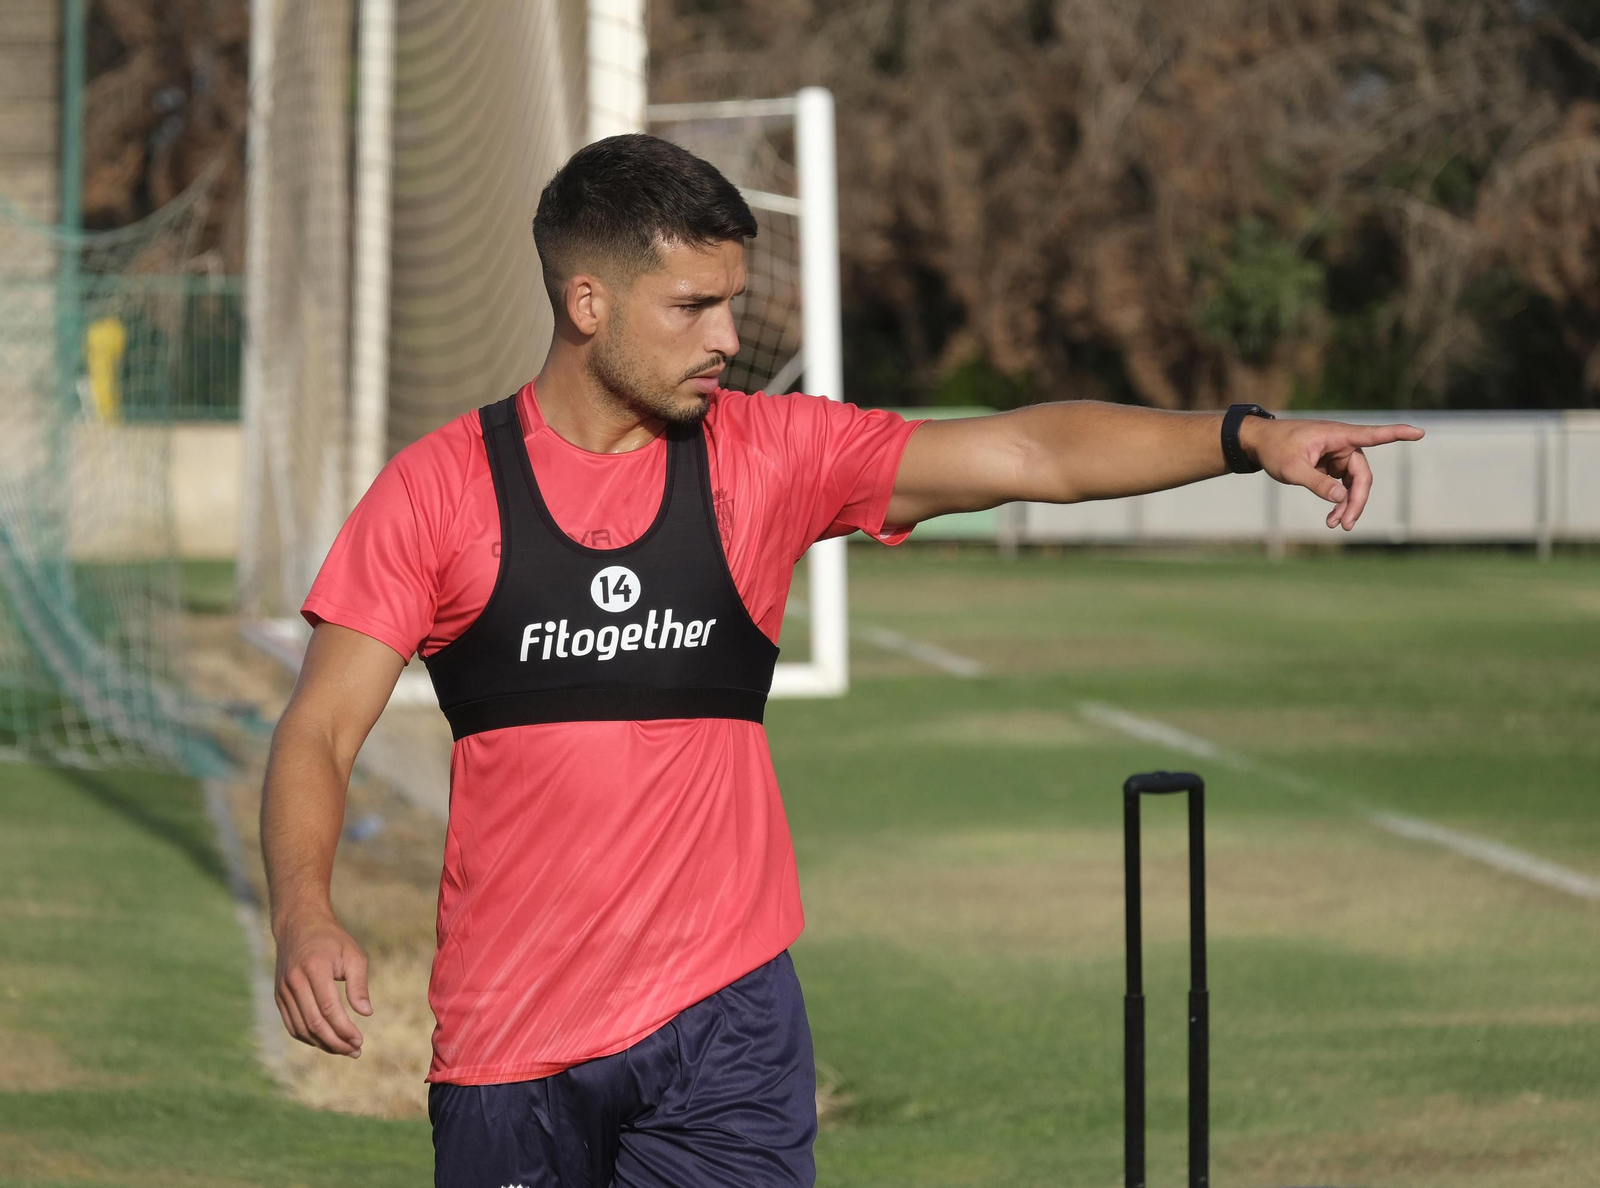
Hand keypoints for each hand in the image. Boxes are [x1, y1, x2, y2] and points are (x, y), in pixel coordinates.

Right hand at [272, 912, 371, 1057]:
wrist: (299, 926)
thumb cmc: (332, 940)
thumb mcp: (353, 955)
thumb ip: (359, 985)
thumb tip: (366, 1013)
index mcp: (314, 969)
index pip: (329, 1008)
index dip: (344, 1029)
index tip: (360, 1041)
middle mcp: (294, 982)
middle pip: (314, 1023)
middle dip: (336, 1042)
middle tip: (355, 1051)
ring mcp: (283, 991)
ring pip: (301, 1028)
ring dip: (323, 1044)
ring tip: (344, 1049)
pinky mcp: (278, 997)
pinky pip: (292, 1025)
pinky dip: (308, 1038)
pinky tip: (326, 1041)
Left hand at [1244, 417, 1424, 530]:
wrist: (1258, 442)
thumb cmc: (1275, 449)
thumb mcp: (1292, 469)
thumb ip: (1317, 483)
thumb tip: (1342, 498)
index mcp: (1338, 436)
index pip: (1373, 434)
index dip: (1397, 434)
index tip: (1419, 432)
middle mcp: (1343, 443)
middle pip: (1362, 475)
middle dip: (1356, 501)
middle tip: (1345, 525)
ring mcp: (1338, 455)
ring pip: (1354, 484)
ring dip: (1348, 505)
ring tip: (1336, 525)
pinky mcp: (1332, 464)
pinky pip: (1342, 485)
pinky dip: (1339, 501)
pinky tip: (1333, 518)